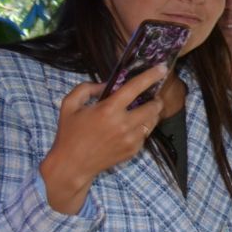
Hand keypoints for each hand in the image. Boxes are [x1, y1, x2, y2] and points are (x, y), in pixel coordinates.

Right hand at [39, 66, 170, 212]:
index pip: (135, 88)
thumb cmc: (69, 132)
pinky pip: (145, 134)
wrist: (73, 163)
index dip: (150, 76)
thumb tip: (105, 85)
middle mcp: (123, 124)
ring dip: (152, 113)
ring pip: (152, 121)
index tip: (162, 68)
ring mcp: (131, 139)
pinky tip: (131, 127)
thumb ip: (86, 89)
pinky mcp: (134, 150)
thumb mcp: (69, 104)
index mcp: (108, 110)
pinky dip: (143, 128)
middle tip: (153, 97)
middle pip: (153, 107)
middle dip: (156, 100)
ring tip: (144, 110)